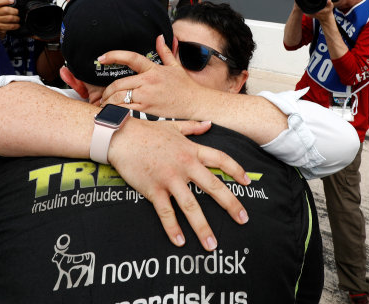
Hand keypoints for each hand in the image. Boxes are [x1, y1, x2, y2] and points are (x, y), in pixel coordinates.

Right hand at [0, 0, 19, 37]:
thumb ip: (4, 3)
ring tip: (18, 19)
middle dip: (15, 11)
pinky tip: (17, 25)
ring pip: (10, 18)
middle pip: (6, 10)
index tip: (12, 1)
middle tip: (17, 12)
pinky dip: (16, 25)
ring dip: (16, 18)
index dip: (5, 0)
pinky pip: (10, 26)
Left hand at [100, 35, 202, 119]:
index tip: (101, 58)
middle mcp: (147, 82)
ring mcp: (146, 97)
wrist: (195, 103)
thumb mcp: (175, 66)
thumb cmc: (185, 86)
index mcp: (153, 70)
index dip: (114, 56)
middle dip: (106, 91)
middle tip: (102, 95)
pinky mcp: (146, 111)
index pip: (130, 58)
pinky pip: (126, 111)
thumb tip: (159, 38)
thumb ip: (165, 51)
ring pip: (119, 98)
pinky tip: (112, 113)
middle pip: (118, 84)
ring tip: (104, 105)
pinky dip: (116, 112)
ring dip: (108, 102)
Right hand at [108, 117, 250, 250]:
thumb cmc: (146, 131)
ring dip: (203, 227)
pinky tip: (180, 242)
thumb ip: (193, 127)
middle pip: (213, 186)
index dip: (236, 170)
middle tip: (243, 219)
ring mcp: (169, 178)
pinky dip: (173, 228)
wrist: (120, 137)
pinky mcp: (153, 189)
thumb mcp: (173, 126)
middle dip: (231, 204)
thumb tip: (209, 124)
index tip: (247, 182)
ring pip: (191, 205)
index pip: (220, 159)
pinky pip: (166, 212)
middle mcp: (185, 165)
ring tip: (212, 244)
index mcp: (191, 150)